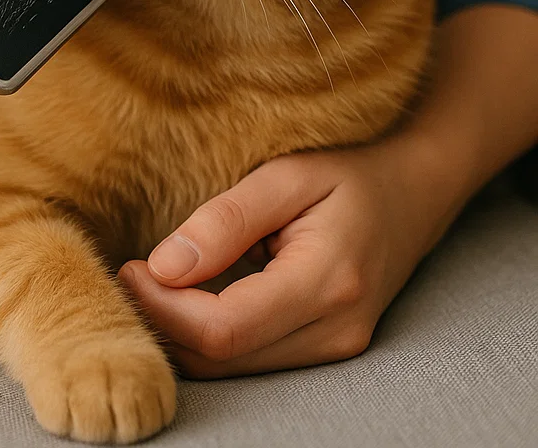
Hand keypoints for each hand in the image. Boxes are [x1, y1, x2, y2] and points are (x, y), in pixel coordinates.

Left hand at [118, 134, 465, 376]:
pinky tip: (186, 295)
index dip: (163, 308)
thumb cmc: (347, 173)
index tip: (127, 267)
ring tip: (149, 281)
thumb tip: (162, 267)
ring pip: (233, 367)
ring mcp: (335, 348)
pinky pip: (251, 356)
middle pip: (224, 359)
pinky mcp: (325, 347)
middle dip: (164, 323)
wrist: (414, 191)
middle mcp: (335, 331)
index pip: (224, 329)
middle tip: (126, 274)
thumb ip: (225, 221)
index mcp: (327, 284)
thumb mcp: (286, 176)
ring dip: (182, 332)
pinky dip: (208, 334)